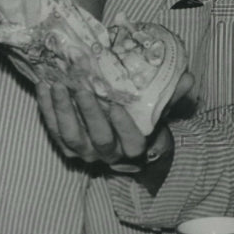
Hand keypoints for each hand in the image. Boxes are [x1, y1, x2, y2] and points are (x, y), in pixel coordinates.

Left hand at [35, 71, 193, 167]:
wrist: (120, 135)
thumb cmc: (142, 118)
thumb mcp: (159, 107)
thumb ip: (172, 94)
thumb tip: (188, 78)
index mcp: (134, 148)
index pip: (131, 141)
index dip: (123, 126)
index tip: (117, 105)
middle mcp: (107, 155)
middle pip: (97, 138)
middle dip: (88, 111)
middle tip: (81, 84)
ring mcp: (84, 152)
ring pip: (71, 136)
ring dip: (63, 109)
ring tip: (58, 83)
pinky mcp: (65, 145)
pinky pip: (53, 130)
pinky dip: (47, 108)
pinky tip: (44, 85)